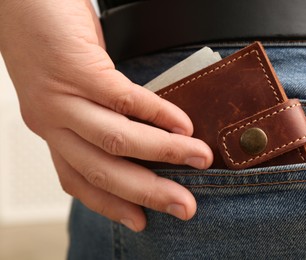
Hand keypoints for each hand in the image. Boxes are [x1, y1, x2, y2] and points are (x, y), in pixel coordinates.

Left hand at [0, 0, 212, 230]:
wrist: (23, 1)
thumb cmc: (54, 44)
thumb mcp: (74, 93)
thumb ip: (101, 118)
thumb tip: (151, 135)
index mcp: (54, 130)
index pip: (80, 180)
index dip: (112, 206)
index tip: (142, 222)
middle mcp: (53, 121)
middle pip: (103, 171)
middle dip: (148, 194)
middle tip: (184, 207)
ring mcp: (62, 98)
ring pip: (117, 140)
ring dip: (164, 154)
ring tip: (199, 158)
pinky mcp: (76, 69)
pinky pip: (125, 100)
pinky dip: (160, 114)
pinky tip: (183, 123)